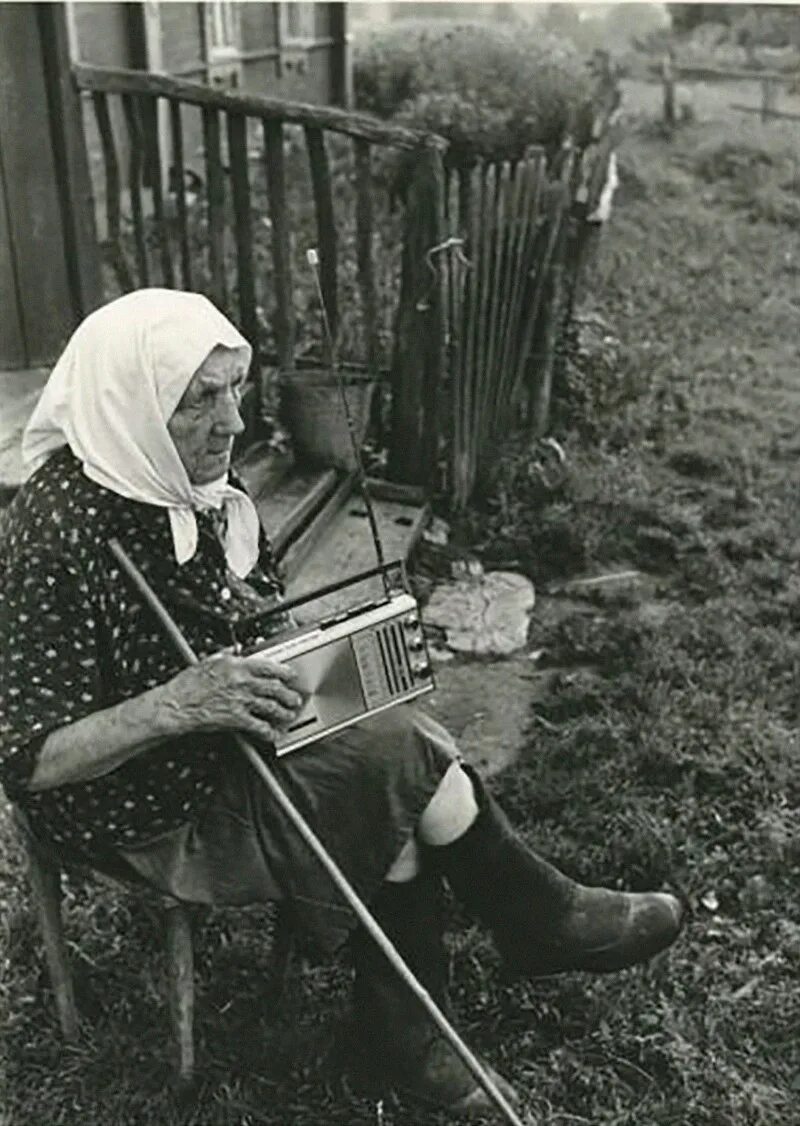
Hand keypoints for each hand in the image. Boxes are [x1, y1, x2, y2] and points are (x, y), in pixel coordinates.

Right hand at [161, 652, 304, 743]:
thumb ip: (225, 655)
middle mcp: (243, 682)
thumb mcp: (208, 661)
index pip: (268, 667)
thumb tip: (234, 650)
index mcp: (237, 666)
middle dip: (288, 695)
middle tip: (294, 699)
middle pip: (275, 688)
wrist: (176, 704)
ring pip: (271, 706)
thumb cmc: (188, 684)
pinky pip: (259, 726)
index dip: (284, 672)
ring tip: (288, 715)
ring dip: (283, 712)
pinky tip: (273, 733)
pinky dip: (269, 731)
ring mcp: (241, 701)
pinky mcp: (236, 718)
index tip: (291, 676)